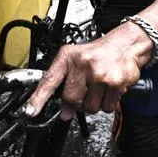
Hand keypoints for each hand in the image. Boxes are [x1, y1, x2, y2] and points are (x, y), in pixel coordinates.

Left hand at [24, 26, 149, 118]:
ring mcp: (100, 74)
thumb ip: (66, 83)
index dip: (38, 98)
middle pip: (72, 100)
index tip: (30, 111)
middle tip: (84, 94)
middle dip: (77, 103)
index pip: (50, 80)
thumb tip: (64, 112)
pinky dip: (108, 103)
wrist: (126, 44)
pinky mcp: (116, 83)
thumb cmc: (99, 53)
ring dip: (94, 104)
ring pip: (90, 107)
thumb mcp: (76, 59)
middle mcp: (83, 64)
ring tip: (98, 88)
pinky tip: (109, 89)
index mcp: (68, 57)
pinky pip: (107, 107)